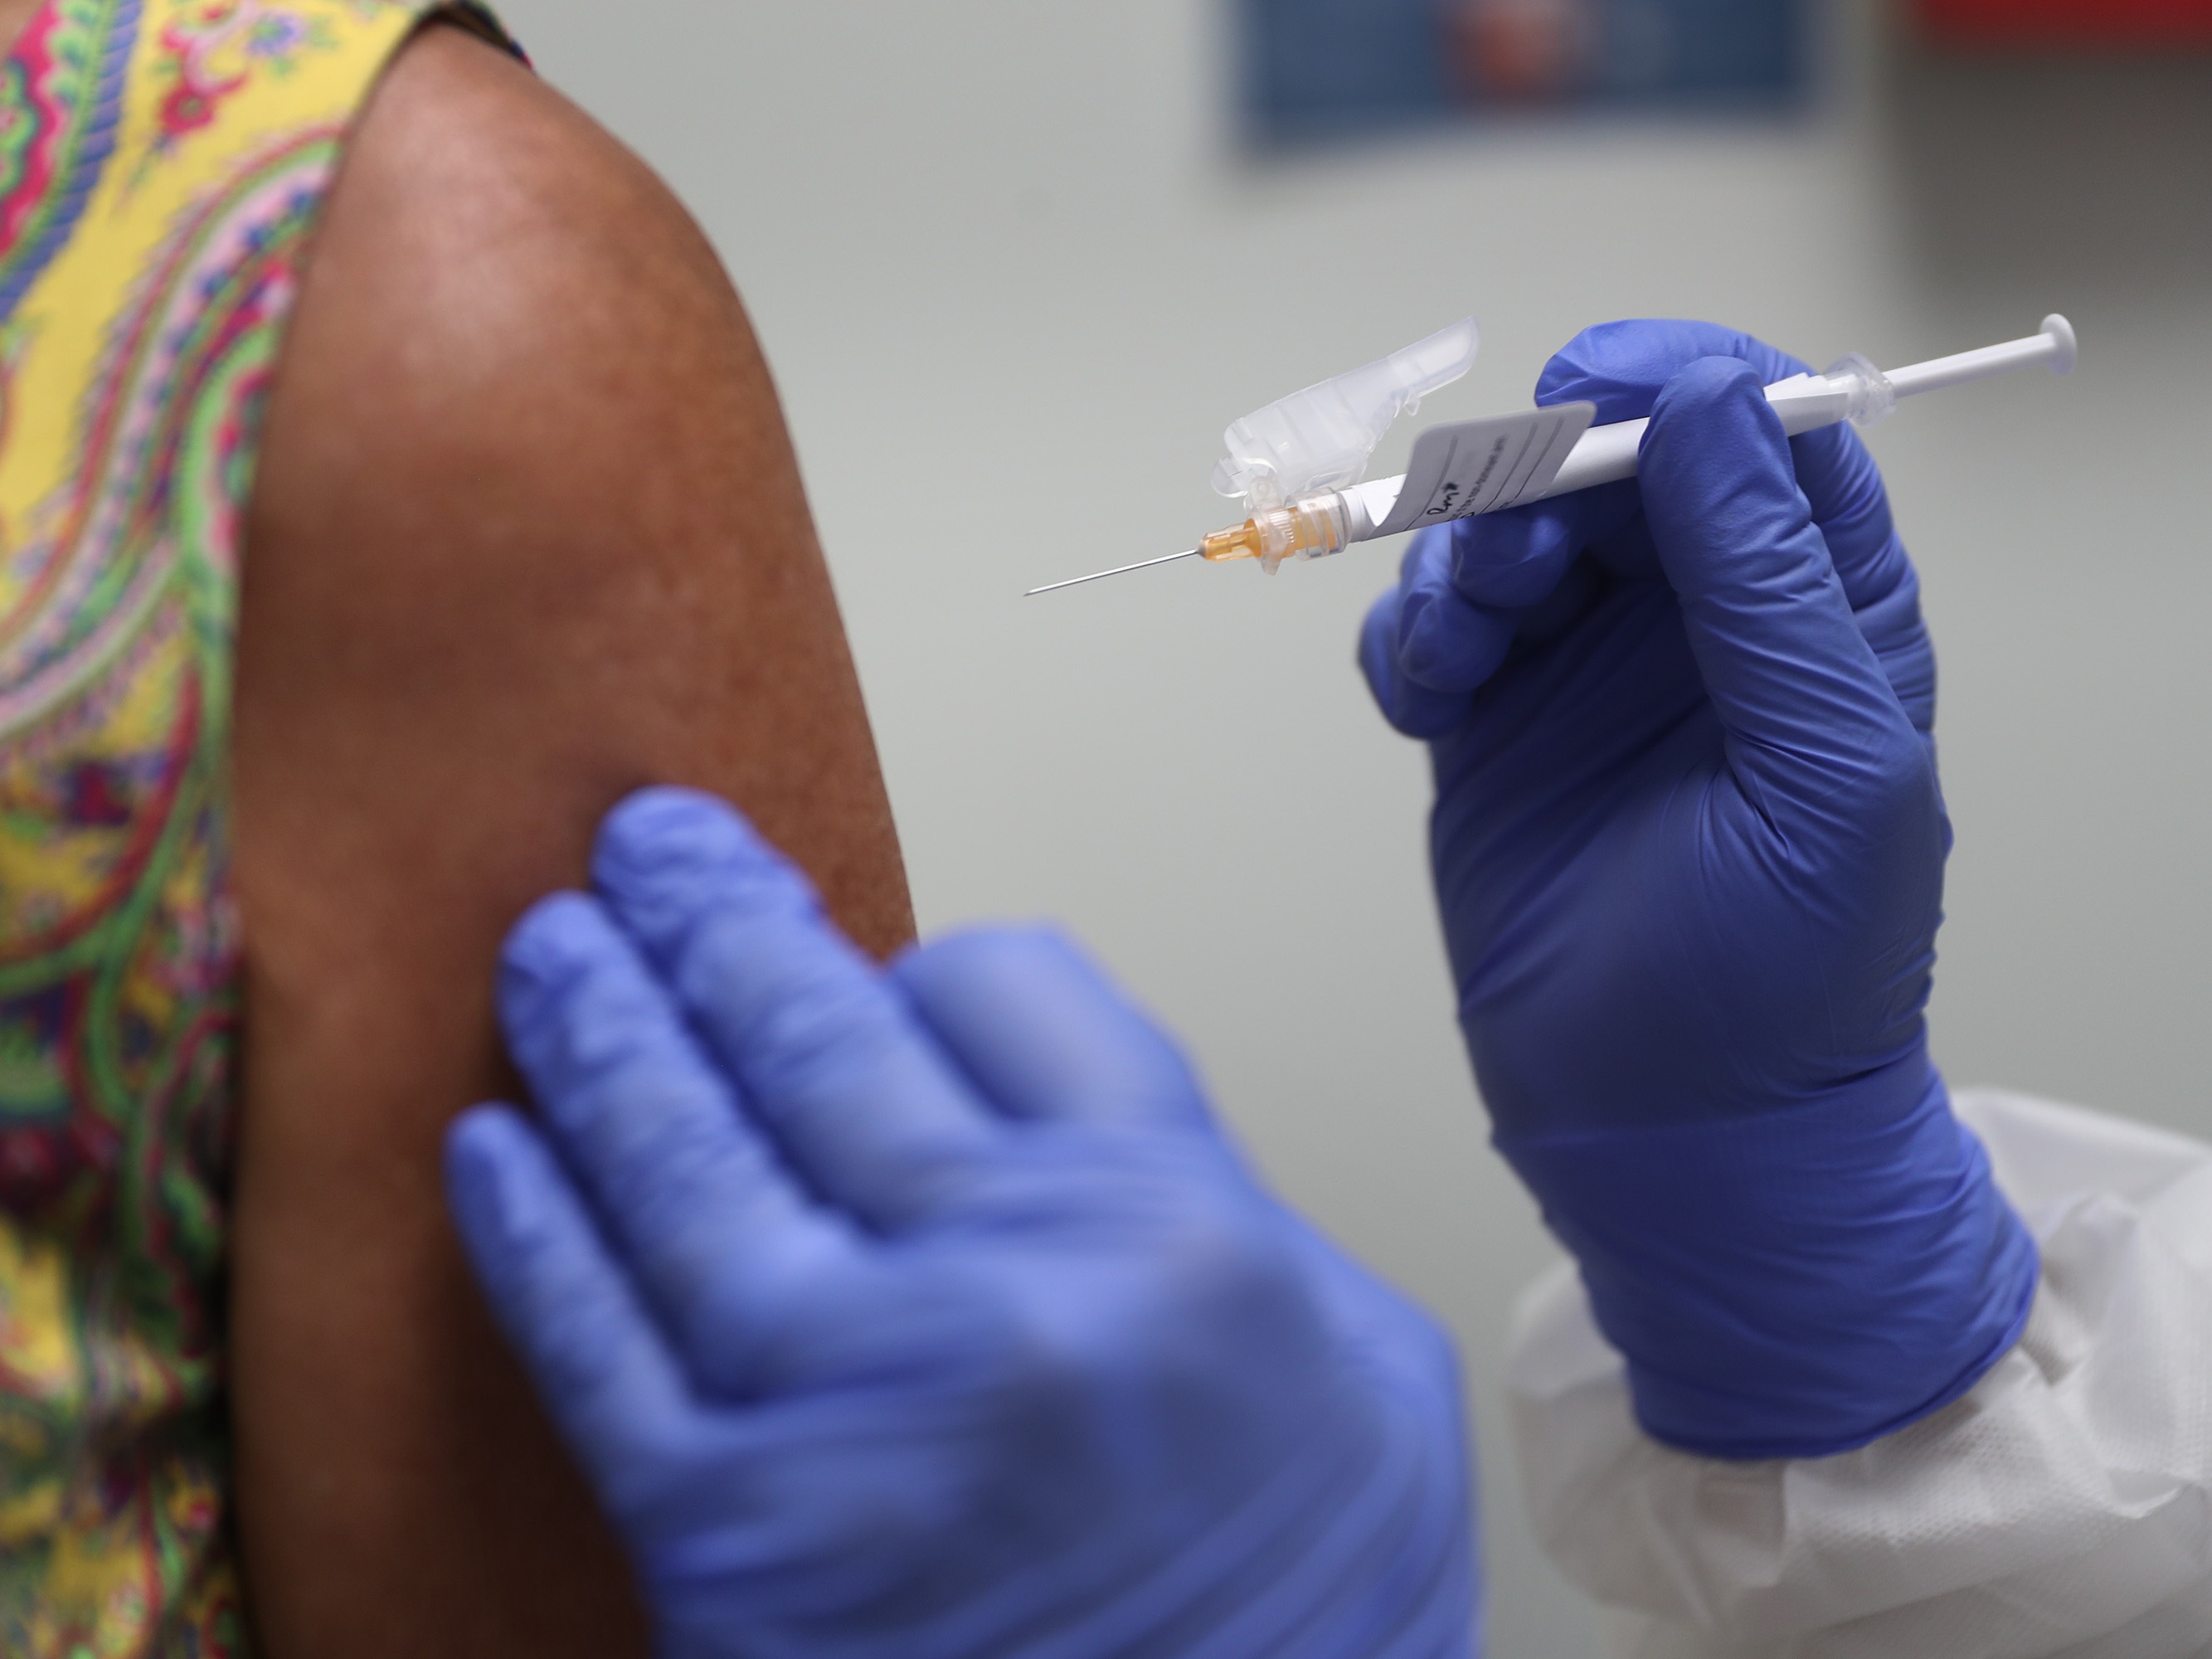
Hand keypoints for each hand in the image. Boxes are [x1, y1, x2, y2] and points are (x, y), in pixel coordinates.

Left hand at [444, 789, 1474, 1658]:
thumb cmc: (1300, 1611)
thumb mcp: (1357, 1364)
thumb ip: (1211, 1195)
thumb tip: (1048, 1094)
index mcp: (1175, 1226)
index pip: (1006, 988)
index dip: (933, 961)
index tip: (894, 969)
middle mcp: (1009, 1291)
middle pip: (820, 1039)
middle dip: (719, 922)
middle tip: (649, 849)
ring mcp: (850, 1410)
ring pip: (683, 1163)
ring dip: (599, 1037)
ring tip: (552, 952)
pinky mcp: (726, 1536)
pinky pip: (596, 1344)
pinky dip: (534, 1236)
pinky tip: (495, 1149)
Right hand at [1360, 322, 2036, 1458]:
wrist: (1676, 1134)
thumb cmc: (1790, 975)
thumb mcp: (1826, 768)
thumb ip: (1772, 581)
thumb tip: (1711, 406)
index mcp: (1813, 609)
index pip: (1756, 430)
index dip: (1677, 382)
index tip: (1595, 387)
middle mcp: (1695, 620)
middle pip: (1603, 462)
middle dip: (1537, 479)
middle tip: (1508, 553)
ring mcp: (1581, 673)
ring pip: (1498, 532)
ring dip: (1461, 558)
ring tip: (1467, 651)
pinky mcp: (1490, 731)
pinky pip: (1427, 629)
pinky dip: (1408, 638)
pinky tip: (1428, 700)